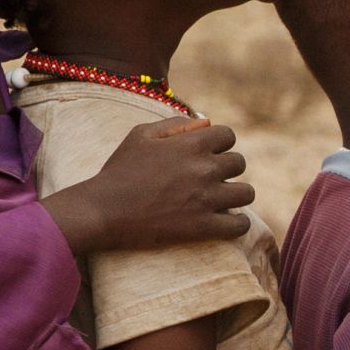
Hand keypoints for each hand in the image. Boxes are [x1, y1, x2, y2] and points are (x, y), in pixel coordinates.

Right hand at [53, 116, 250, 255]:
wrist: (103, 211)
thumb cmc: (119, 171)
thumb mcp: (140, 136)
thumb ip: (175, 125)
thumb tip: (206, 122)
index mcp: (191, 144)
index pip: (228, 136)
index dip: (219, 144)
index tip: (207, 154)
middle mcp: (204, 169)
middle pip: (239, 163)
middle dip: (226, 169)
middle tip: (209, 179)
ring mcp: (205, 198)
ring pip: (246, 193)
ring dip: (235, 195)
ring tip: (221, 200)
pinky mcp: (202, 227)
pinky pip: (239, 224)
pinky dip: (236, 223)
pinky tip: (225, 222)